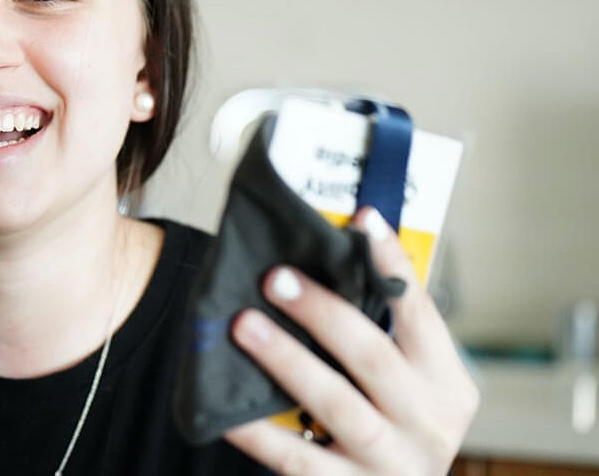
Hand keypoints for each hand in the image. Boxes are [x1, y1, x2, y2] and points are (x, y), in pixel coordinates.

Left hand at [223, 207, 478, 474]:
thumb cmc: (394, 431)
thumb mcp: (410, 388)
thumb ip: (382, 335)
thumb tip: (335, 254)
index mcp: (446, 386)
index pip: (421, 313)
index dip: (392, 265)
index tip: (362, 219)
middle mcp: (426, 424)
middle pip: (372, 357)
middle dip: (323, 313)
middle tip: (276, 278)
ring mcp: (388, 462)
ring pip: (336, 404)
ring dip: (287, 360)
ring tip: (243, 325)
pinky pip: (297, 458)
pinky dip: (259, 434)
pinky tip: (227, 409)